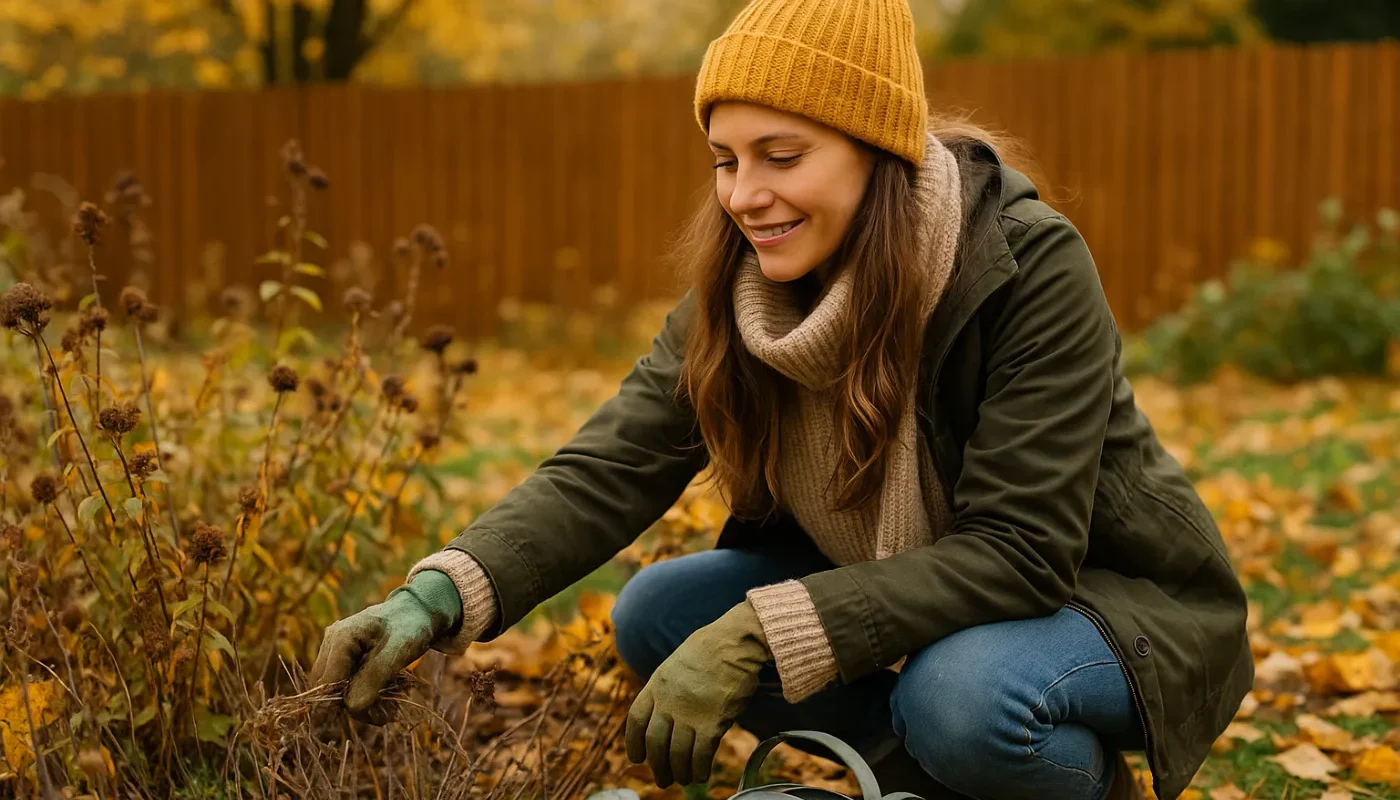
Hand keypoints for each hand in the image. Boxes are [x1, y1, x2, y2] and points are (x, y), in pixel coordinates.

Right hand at [308, 569, 461, 724]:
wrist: (416, 613)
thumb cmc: (409, 628)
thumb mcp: (398, 651)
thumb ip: (373, 678)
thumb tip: (351, 708)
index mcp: (341, 639)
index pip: (328, 684)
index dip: (347, 704)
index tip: (378, 715)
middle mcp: (331, 644)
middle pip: (328, 690)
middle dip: (357, 706)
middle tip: (388, 712)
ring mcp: (334, 651)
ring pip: (335, 691)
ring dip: (362, 703)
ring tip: (390, 705)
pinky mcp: (342, 659)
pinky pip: (344, 685)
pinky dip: (363, 695)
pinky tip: (384, 695)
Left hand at [626, 600, 770, 787]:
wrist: (734, 641)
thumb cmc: (711, 649)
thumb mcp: (677, 663)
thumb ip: (668, 688)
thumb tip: (668, 713)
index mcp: (657, 684)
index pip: (636, 719)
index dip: (633, 742)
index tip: (636, 758)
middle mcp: (668, 701)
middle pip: (655, 743)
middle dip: (658, 765)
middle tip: (662, 779)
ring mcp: (689, 712)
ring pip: (677, 753)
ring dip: (679, 772)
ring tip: (684, 780)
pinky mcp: (712, 721)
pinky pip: (701, 754)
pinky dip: (699, 768)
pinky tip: (701, 775)